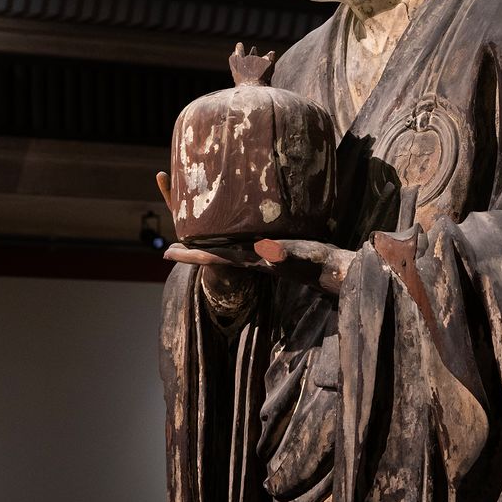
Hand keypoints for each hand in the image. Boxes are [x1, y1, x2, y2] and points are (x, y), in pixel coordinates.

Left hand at [164, 238, 353, 294]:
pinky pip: (242, 241)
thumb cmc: (318, 263)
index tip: (166, 253)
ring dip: (208, 242)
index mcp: (250, 259)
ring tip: (193, 233)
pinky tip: (230, 228)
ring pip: (226, 247)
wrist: (334, 272)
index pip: (213, 257)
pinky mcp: (272, 249)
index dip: (190, 256)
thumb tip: (265, 252)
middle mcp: (251, 258)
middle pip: (213, 253)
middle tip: (170, 245)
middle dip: (191, 249)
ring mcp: (260, 255)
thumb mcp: (300, 256)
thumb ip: (283, 254)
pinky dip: (230, 235)